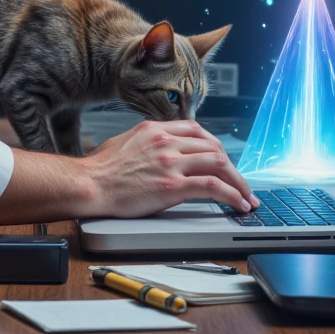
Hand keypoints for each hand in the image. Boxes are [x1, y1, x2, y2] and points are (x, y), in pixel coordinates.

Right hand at [84, 119, 258, 216]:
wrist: (87, 185)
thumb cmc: (99, 170)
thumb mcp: (124, 142)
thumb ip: (146, 142)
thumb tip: (156, 150)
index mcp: (155, 129)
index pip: (197, 130)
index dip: (215, 146)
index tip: (222, 160)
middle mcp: (166, 141)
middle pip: (213, 146)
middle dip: (232, 166)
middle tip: (240, 182)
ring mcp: (171, 162)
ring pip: (219, 163)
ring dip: (239, 182)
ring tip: (247, 197)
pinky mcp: (172, 186)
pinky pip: (213, 186)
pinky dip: (232, 195)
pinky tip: (239, 204)